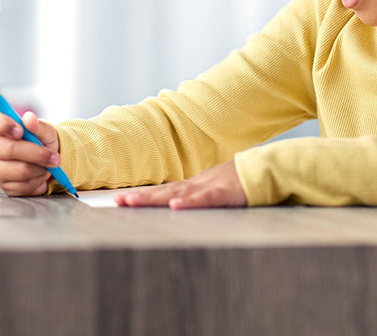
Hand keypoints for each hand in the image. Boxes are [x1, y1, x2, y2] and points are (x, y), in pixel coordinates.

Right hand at [0, 111, 60, 196]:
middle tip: (55, 156)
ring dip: (41, 169)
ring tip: (49, 164)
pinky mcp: (4, 186)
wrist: (46, 160)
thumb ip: (37, 126)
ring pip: (20, 170)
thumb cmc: (42, 141)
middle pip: (10, 149)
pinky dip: (39, 180)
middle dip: (37, 153)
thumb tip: (29, 118)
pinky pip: (24, 186)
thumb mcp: (44, 131)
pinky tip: (41, 174)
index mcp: (0, 128)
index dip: (5, 127)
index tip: (20, 132)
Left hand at [114, 159, 246, 209]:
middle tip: (117, 202)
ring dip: (154, 199)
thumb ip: (195, 196)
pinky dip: (189, 203)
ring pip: (176, 194)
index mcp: (192, 186)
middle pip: (163, 192)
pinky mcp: (222, 194)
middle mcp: (194, 185)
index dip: (142, 195)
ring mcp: (207, 188)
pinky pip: (203, 200)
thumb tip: (176, 203)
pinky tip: (174, 207)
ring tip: (133, 202)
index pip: (162, 191)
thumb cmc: (236, 182)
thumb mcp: (211, 190)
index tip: (122, 200)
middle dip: (140, 198)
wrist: (259, 169)